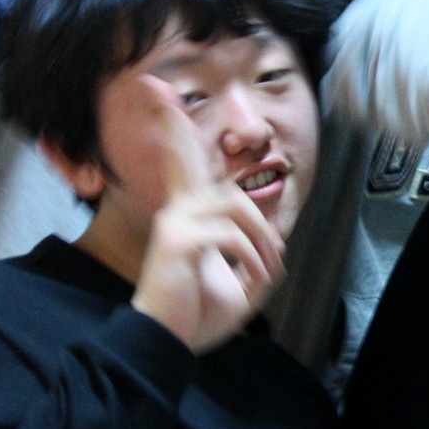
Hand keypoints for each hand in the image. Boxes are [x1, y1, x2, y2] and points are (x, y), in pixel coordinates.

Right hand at [125, 75, 283, 353]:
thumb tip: (274, 239)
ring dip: (262, 245)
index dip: (169, 123)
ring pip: (239, 209)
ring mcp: (175, 223)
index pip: (179, 160)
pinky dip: (250, 261)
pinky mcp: (178, 241)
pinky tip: (247, 283)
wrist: (169, 342)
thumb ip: (252, 252)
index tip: (155, 86)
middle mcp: (177, 211)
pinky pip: (232, 237)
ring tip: (263, 277)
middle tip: (269, 262)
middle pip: (221, 185)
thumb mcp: (236, 280)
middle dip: (253, 219)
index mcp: (187, 215)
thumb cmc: (196, 311)